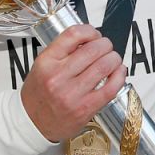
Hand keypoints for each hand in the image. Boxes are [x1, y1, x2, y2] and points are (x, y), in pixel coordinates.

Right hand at [21, 25, 125, 141]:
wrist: (33, 123)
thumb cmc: (39, 94)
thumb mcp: (42, 66)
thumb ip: (63, 52)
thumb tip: (91, 40)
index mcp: (46, 62)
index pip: (73, 34)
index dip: (90, 31)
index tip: (94, 35)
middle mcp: (58, 77)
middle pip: (93, 49)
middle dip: (106, 45)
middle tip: (106, 48)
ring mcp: (73, 94)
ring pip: (105, 65)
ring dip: (114, 59)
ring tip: (113, 59)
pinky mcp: (86, 108)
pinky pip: (111, 87)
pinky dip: (120, 76)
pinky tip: (119, 72)